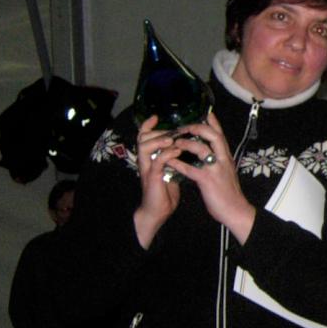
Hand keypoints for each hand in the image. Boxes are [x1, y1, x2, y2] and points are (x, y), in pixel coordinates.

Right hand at [133, 115, 183, 246]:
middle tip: (171, 131)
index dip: (148, 125)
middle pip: (142, 137)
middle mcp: (146, 160)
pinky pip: (157, 161)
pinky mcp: (152, 178)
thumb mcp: (170, 170)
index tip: (156, 116)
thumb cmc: (165, 191)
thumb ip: (172, 157)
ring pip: (145, 146)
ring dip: (159, 140)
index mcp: (151, 157)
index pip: (145, 136)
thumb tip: (184, 145)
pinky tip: (176, 151)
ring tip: (172, 138)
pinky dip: (167, 154)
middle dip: (157, 131)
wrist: (159, 211)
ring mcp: (148, 168)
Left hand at [167, 110, 256, 242]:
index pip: (221, 135)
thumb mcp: (228, 172)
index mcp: (227, 157)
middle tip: (184, 127)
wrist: (236, 210)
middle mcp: (223, 160)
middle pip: (213, 136)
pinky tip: (169, 162)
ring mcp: (215, 169)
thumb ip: (221, 161)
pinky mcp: (207, 180)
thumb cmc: (230, 193)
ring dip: (186, 143)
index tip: (206, 114)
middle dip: (197, 128)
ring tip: (175, 142)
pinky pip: (190, 168)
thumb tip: (213, 153)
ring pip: (201, 149)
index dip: (214, 123)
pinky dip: (178, 164)